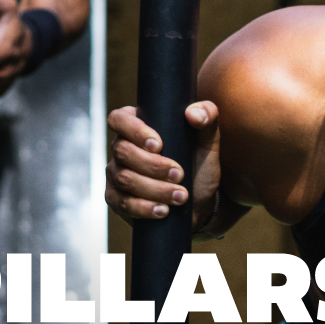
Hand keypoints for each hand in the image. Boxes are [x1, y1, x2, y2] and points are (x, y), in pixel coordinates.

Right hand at [105, 101, 220, 226]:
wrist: (199, 204)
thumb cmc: (198, 167)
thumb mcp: (208, 143)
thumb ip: (208, 118)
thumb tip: (193, 113)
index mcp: (137, 126)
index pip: (119, 118)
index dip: (134, 130)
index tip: (159, 145)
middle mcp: (121, 148)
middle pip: (122, 151)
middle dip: (153, 165)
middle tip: (180, 174)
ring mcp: (116, 175)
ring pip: (125, 179)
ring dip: (155, 188)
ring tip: (181, 195)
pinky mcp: (117, 200)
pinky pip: (122, 203)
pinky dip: (144, 208)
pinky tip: (163, 210)